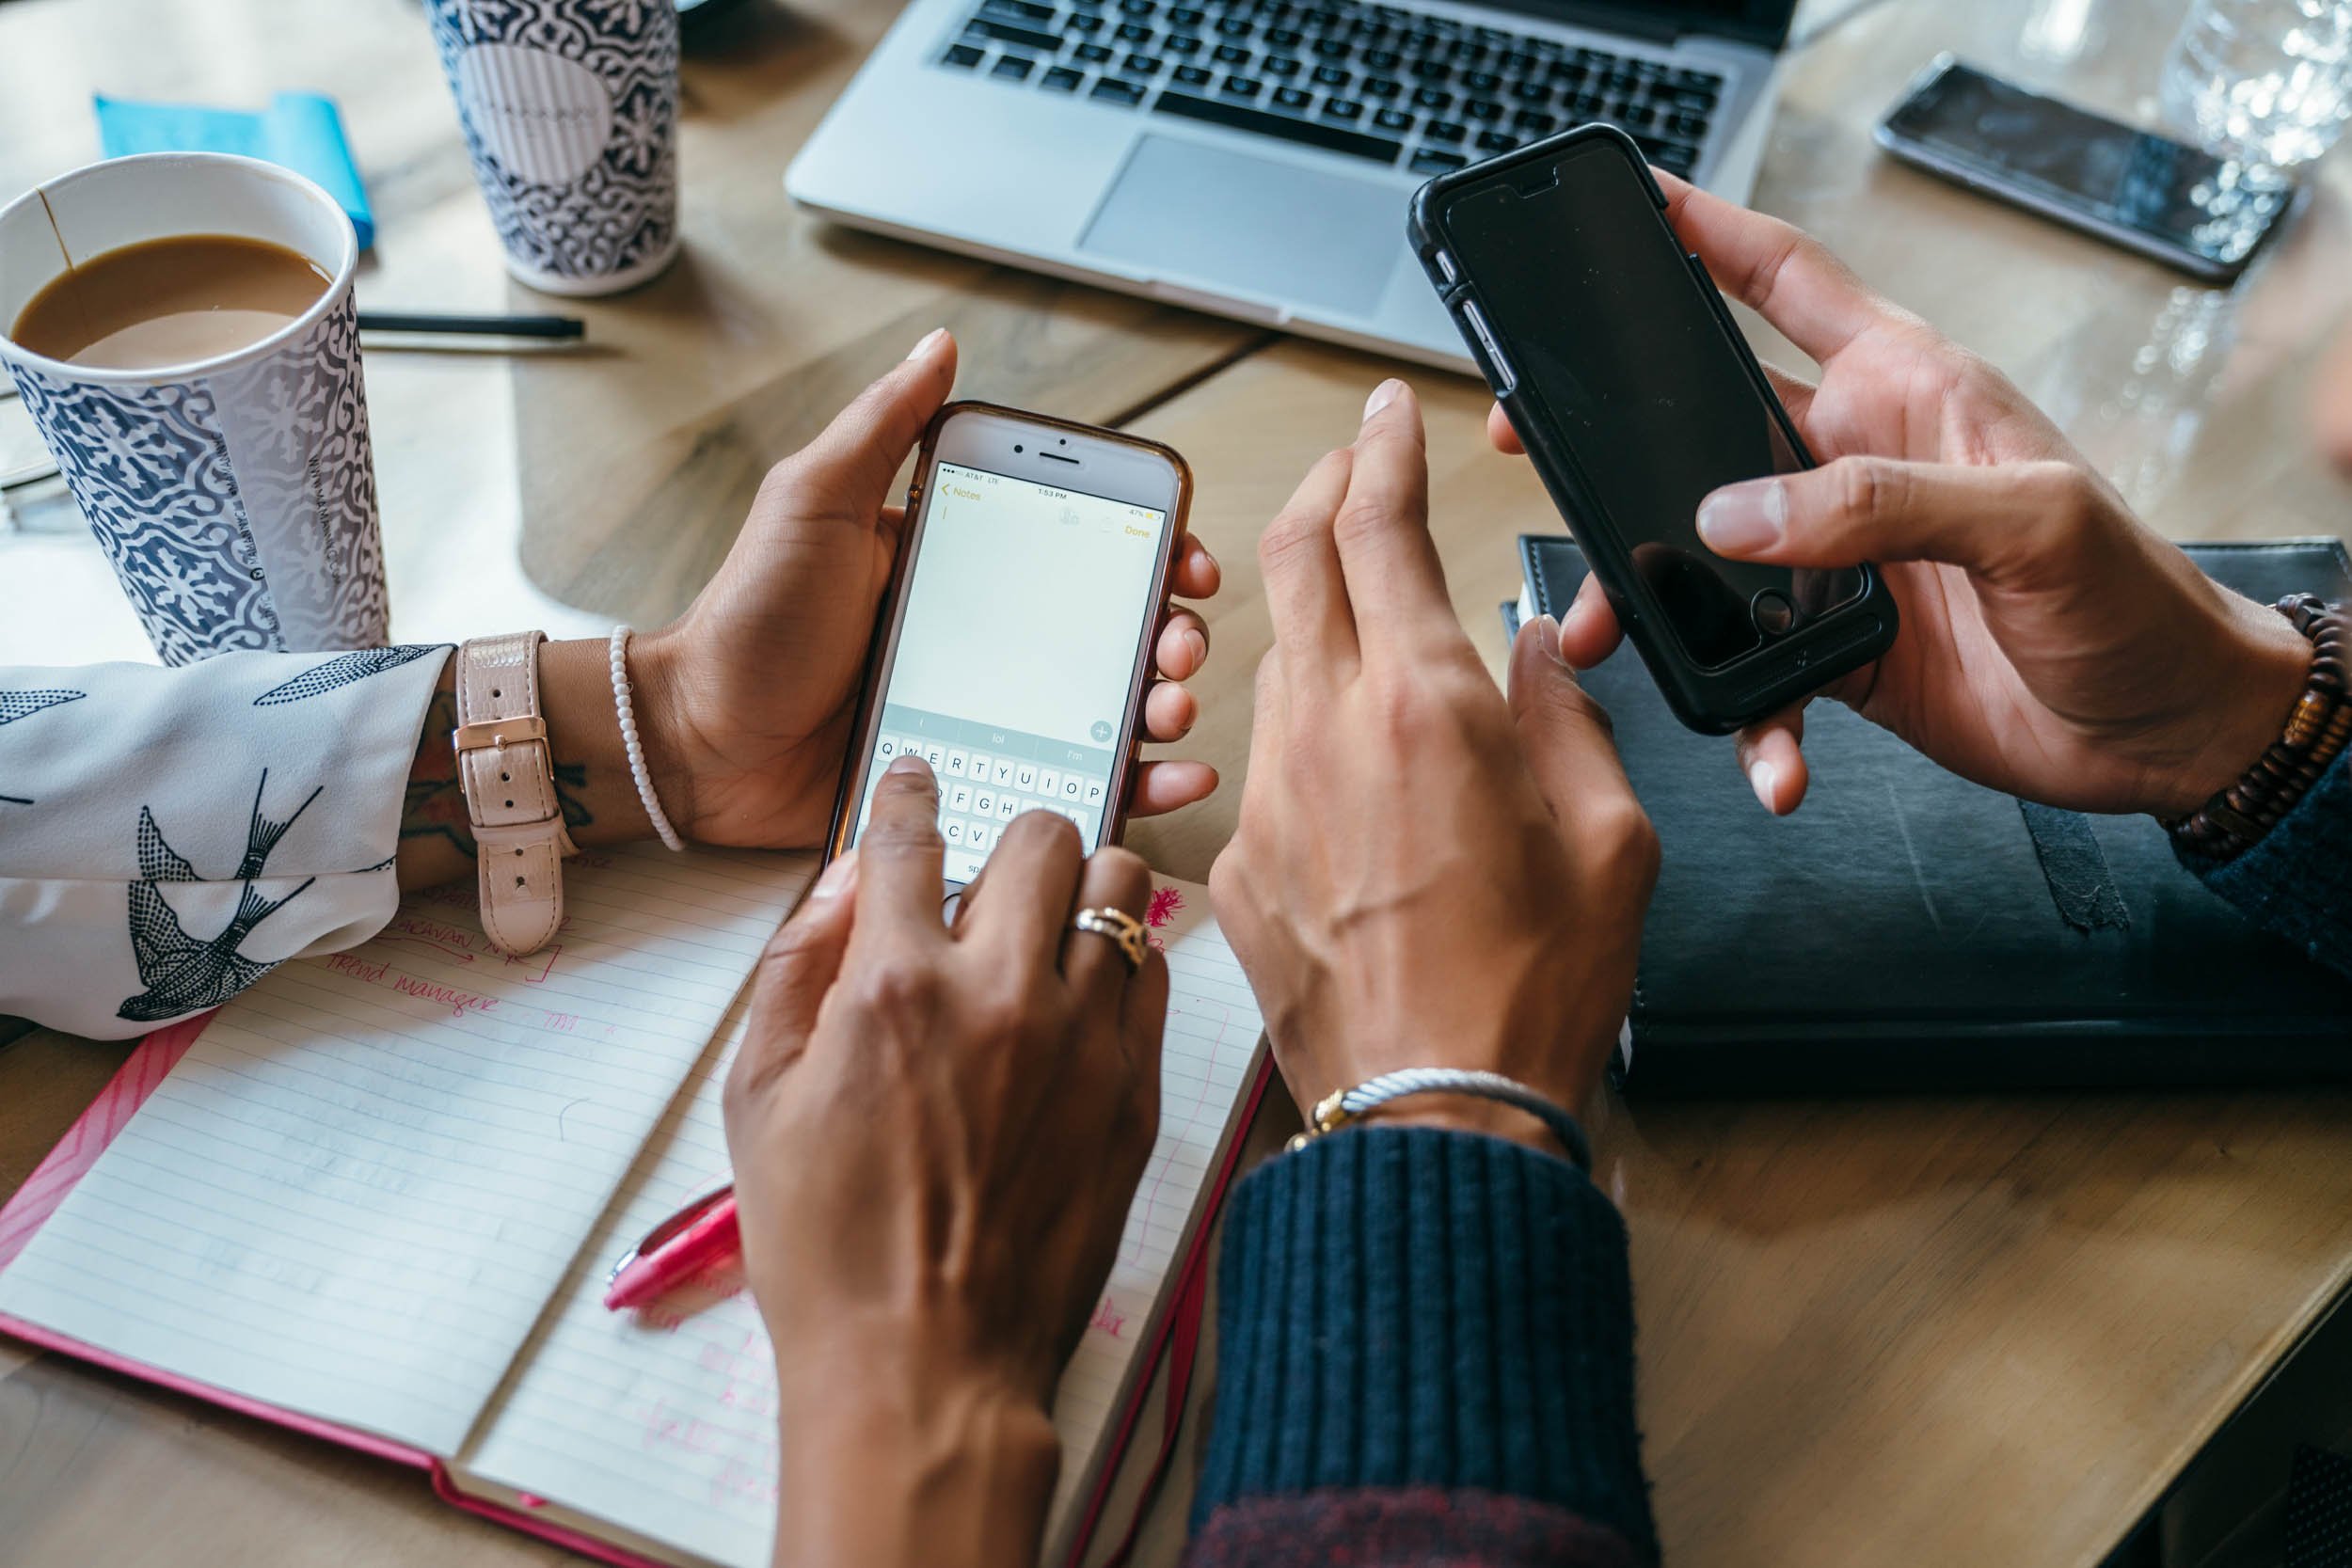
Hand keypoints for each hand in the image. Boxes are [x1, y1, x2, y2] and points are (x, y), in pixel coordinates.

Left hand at [633, 328, 1223, 846]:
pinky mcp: (979, 784)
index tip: (1187, 564)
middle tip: (1178, 647)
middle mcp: (990, 643)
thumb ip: (881, 429)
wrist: (696, 743)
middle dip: (1172, 637)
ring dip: (1165, 708)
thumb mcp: (814, 504)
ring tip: (1171, 710)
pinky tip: (1171, 780)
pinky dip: (1134, 787)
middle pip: (1115, 635)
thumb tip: (941, 345)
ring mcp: (989, 716)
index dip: (1152, 555)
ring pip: (1109, 713)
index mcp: (964, 571)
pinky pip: (1069, 784)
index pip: (1085, 553)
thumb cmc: (748, 619)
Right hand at [723, 759, 1165, 1567]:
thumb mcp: (756, 1102)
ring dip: (1083, 891)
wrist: (926, 1364)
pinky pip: (1157, 974)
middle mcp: (997, 994)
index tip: (914, 779)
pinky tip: (1087, 994)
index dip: (907, 793)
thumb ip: (795, 971)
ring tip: (1052, 931)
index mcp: (891, 987)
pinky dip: (1126, 962)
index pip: (907, 837)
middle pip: (1044, 836)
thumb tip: (841, 884)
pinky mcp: (1137, 1093)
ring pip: (1123, 888)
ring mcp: (1081, 1042)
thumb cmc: (827, 1248)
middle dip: (1014, 839)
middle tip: (994, 880)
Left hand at [1211, 380, 1658, 1146]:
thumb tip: (1536, 655)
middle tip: (1355, 466)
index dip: (1380, 450)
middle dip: (1323, 490)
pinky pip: (1264, 763)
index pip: (1377, 527)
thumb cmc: (1530, 996)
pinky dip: (1304, 731)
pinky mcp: (1237, 866)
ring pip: (1275, 660)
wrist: (1435, 1116)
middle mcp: (1325, 735)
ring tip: (1367, 620)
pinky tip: (1353, 767)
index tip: (1389, 415)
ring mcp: (1266, 799)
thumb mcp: (1612, 841)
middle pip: (1292, 560)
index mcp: (1427, 708)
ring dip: (1314, 615)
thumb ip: (1567, 720)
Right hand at [1491, 176, 2311, 819]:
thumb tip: (1737, 512)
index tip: (1633, 210)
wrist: (2168, 733)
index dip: (1709, 236)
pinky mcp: (1838, 652)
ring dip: (1650, 602)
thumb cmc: (2139, 601)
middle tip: (1544, 449)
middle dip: (1618, 440)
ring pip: (1705, 563)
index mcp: (1907, 391)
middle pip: (1705, 432)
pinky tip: (1768, 757)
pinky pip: (1758, 678)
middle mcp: (1857, 469)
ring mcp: (1839, 564)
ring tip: (1606, 635)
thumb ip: (1882, 503)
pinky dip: (1749, 724)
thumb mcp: (2031, 523)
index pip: (1789, 285)